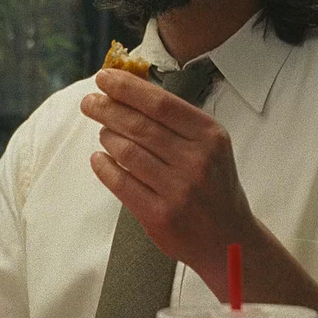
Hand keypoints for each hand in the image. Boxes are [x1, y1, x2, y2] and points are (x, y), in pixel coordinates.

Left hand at [80, 68, 258, 277]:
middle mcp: (196, 161)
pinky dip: (104, 167)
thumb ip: (176, 121)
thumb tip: (129, 91)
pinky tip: (99, 159)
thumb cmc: (214, 185)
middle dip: (107, 108)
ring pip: (127, 152)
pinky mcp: (160, 216)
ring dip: (107, 137)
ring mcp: (178, 190)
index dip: (128, 88)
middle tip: (89, 102)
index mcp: (209, 136)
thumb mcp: (209, 146)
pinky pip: (121, 183)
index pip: (160, 103)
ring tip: (103, 132)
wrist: (229, 239)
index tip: (105, 78)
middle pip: (139, 125)